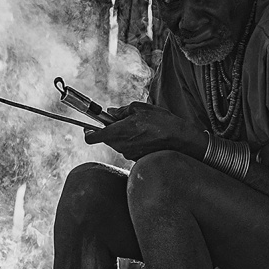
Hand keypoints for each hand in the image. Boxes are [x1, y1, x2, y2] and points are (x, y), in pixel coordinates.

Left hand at [83, 102, 207, 160]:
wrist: (181, 140)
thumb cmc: (162, 122)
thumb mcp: (140, 109)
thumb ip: (121, 111)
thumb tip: (110, 112)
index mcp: (118, 132)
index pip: (93, 137)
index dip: (88, 131)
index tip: (88, 126)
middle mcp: (121, 146)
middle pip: (106, 139)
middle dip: (110, 129)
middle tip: (121, 120)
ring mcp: (128, 154)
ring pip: (118, 144)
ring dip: (123, 136)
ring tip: (139, 128)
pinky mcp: (136, 159)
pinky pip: (128, 149)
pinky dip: (132, 142)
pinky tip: (145, 136)